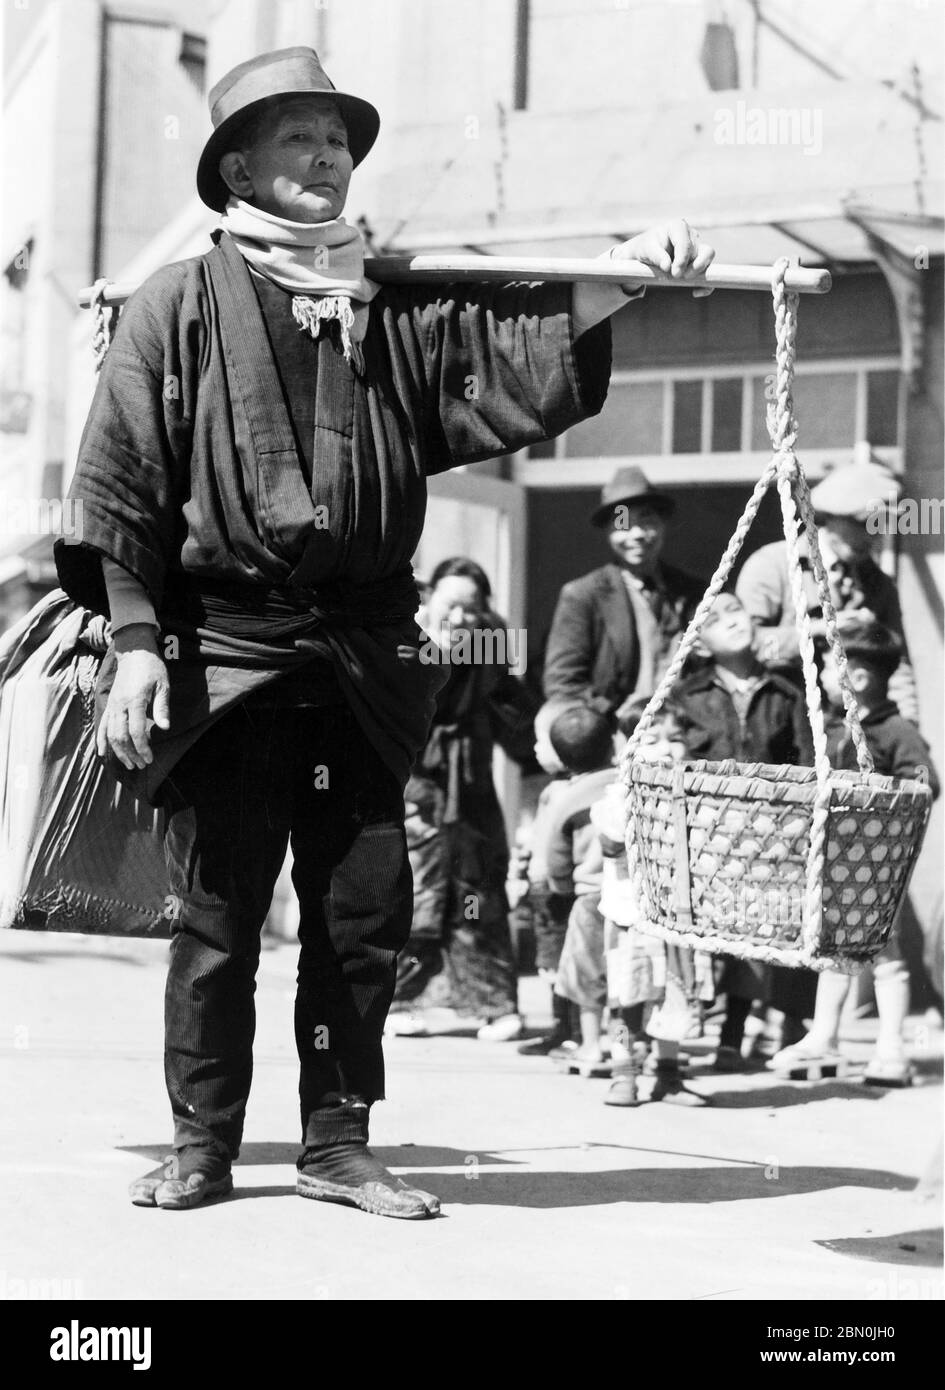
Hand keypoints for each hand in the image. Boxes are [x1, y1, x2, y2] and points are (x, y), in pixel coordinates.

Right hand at [96, 626, 169, 769]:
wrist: (134, 652)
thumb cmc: (152, 668)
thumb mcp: (163, 685)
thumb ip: (162, 707)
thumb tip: (165, 728)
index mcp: (135, 700)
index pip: (136, 731)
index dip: (142, 748)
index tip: (149, 759)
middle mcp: (120, 705)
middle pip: (121, 736)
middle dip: (131, 754)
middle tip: (141, 765)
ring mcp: (112, 705)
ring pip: (110, 733)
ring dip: (118, 751)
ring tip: (128, 764)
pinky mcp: (109, 704)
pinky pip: (103, 725)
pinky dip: (101, 740)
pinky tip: (102, 753)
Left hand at [613, 219, 714, 295]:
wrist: (647, 253)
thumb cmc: (646, 248)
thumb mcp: (646, 250)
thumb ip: (656, 256)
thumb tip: (667, 266)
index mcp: (678, 227)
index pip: (686, 243)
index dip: (682, 259)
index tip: (674, 273)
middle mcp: (691, 235)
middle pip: (701, 250)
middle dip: (694, 266)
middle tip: (679, 276)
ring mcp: (697, 247)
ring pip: (707, 258)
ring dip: (700, 273)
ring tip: (685, 282)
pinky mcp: (699, 260)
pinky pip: (709, 271)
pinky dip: (706, 283)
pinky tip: (696, 292)